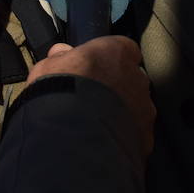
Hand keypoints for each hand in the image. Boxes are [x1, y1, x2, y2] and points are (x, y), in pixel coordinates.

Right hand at [27, 36, 154, 156]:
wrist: (73, 136)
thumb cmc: (61, 94)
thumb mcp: (49, 68)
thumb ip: (60, 58)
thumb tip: (61, 53)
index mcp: (117, 52)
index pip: (119, 49)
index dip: (105, 60)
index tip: (91, 70)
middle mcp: (137, 76)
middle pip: (129, 79)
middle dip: (113, 88)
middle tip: (90, 101)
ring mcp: (144, 107)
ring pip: (135, 107)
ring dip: (119, 114)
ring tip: (93, 126)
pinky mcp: (144, 135)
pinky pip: (135, 133)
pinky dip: (121, 137)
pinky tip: (101, 143)